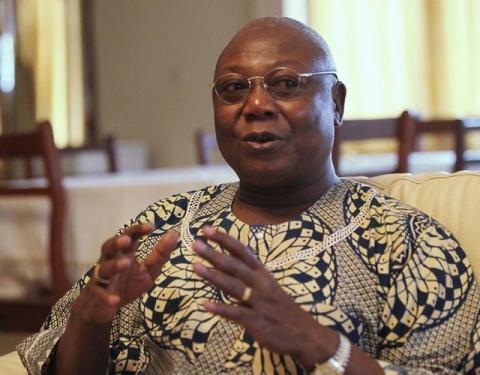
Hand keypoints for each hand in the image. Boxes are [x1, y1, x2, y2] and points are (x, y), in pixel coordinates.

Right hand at [72, 223, 178, 324]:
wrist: (102, 307)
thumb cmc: (127, 284)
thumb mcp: (148, 270)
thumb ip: (160, 254)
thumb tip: (174, 233)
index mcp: (123, 253)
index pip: (129, 237)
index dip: (137, 230)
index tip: (151, 226)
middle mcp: (110, 261)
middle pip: (109, 248)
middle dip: (117, 242)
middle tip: (126, 240)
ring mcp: (101, 278)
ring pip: (104, 269)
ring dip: (114, 265)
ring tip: (125, 263)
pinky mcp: (96, 296)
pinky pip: (100, 295)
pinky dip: (107, 297)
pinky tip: (115, 300)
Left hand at [192, 226, 336, 367]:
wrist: (306, 334)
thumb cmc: (284, 310)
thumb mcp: (269, 288)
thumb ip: (250, 277)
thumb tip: (231, 263)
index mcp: (262, 274)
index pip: (242, 252)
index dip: (225, 240)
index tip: (207, 230)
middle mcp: (260, 284)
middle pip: (235, 266)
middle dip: (214, 254)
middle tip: (195, 243)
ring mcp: (259, 302)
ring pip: (234, 286)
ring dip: (213, 276)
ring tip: (195, 267)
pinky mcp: (257, 321)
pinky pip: (236, 313)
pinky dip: (221, 309)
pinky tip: (204, 304)